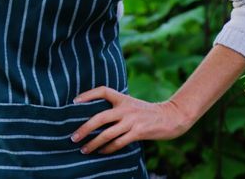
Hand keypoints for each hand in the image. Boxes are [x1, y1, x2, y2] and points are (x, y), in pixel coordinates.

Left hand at [69, 86, 191, 154]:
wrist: (171, 116)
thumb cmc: (147, 112)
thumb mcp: (132, 104)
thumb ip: (117, 108)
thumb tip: (96, 118)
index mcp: (123, 98)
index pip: (102, 91)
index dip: (87, 94)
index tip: (74, 101)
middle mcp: (125, 108)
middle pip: (100, 117)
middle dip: (84, 128)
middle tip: (73, 137)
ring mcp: (132, 121)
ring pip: (107, 134)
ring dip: (93, 143)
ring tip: (84, 150)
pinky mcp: (138, 132)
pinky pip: (119, 143)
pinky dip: (108, 149)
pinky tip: (101, 152)